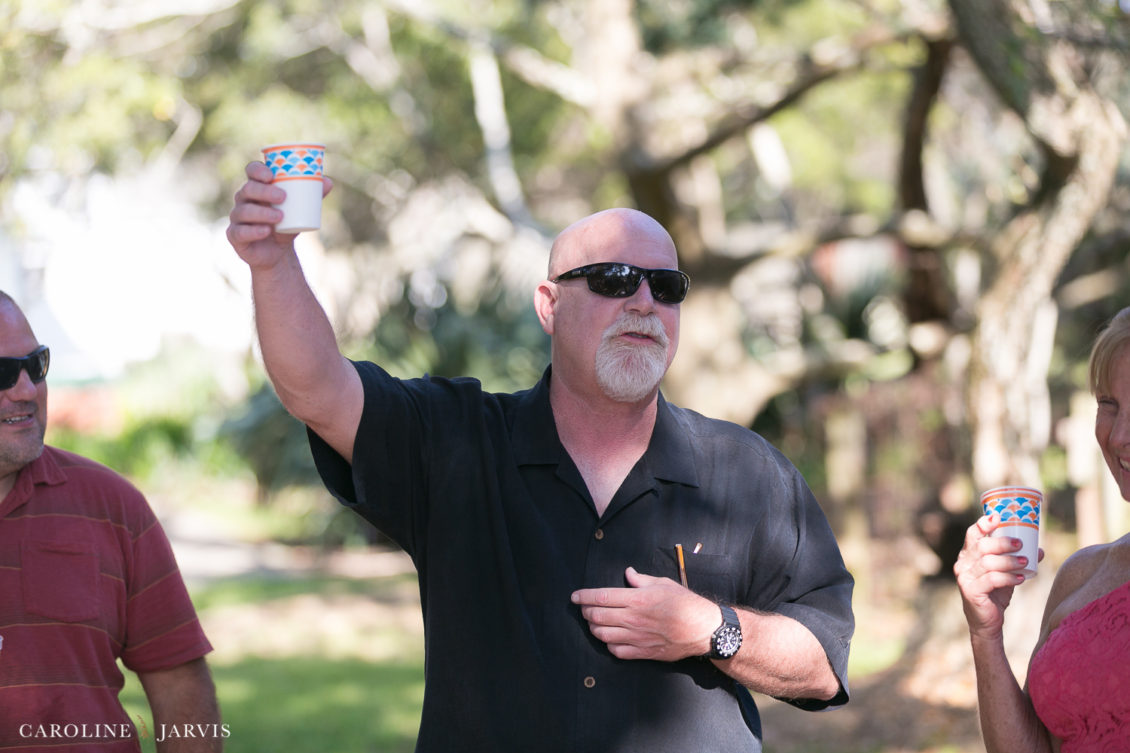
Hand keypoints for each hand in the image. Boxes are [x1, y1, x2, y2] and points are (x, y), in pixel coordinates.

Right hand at [226, 161, 332, 268]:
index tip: (271, 175)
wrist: (278, 252)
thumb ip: (313, 196)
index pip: (252, 171)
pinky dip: (253, 231)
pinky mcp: (235, 236)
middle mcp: (244, 200)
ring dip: (262, 213)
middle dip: (264, 191)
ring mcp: (237, 218)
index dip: (258, 170)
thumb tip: (328, 182)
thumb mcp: (300, 210)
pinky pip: (240, 232)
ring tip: (280, 217)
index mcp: (257, 187)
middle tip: (283, 197)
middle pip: (248, 189)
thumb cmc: (287, 224)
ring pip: (244, 211)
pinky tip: (265, 231)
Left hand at [570, 567, 718, 660]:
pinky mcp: (643, 652)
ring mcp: (637, 638)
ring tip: (594, 622)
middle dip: (585, 611)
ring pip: (602, 635)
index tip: (575, 596)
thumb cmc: (686, 604)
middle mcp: (633, 619)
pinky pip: (616, 651)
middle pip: (597, 616)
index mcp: (637, 599)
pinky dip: (608, 644)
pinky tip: (610, 638)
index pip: (601, 597)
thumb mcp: (664, 583)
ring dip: (593, 628)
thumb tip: (628, 573)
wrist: (703, 630)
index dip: (584, 596)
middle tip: (584, 608)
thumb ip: (641, 580)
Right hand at [953, 513, 1042, 639]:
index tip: (997, 516)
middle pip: (981, 546)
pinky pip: (991, 579)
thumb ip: (1017, 560)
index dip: (983, 523)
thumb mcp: (1006, 573)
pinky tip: (1020, 578)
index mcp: (968, 555)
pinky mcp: (971, 591)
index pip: (972, 534)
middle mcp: (962, 563)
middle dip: (1002, 543)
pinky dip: (1008, 577)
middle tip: (1020, 544)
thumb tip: (1039, 550)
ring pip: (988, 562)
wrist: (987, 622)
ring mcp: (964, 577)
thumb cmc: (995, 593)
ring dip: (1009, 561)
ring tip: (1025, 563)